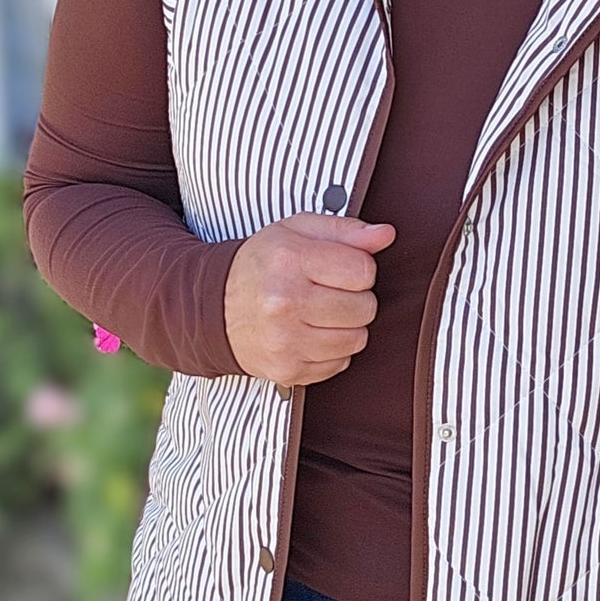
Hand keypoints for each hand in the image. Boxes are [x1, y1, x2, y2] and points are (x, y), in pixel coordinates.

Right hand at [223, 214, 394, 386]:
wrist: (214, 307)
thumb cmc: (262, 265)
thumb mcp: (296, 231)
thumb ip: (345, 230)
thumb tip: (385, 234)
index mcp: (288, 260)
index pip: (364, 271)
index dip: (358, 268)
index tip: (338, 268)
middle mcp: (284, 302)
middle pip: (365, 307)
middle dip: (355, 297)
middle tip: (327, 291)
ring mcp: (285, 341)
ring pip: (357, 338)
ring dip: (346, 325)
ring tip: (320, 312)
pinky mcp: (288, 370)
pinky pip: (340, 363)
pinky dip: (332, 350)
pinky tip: (310, 333)